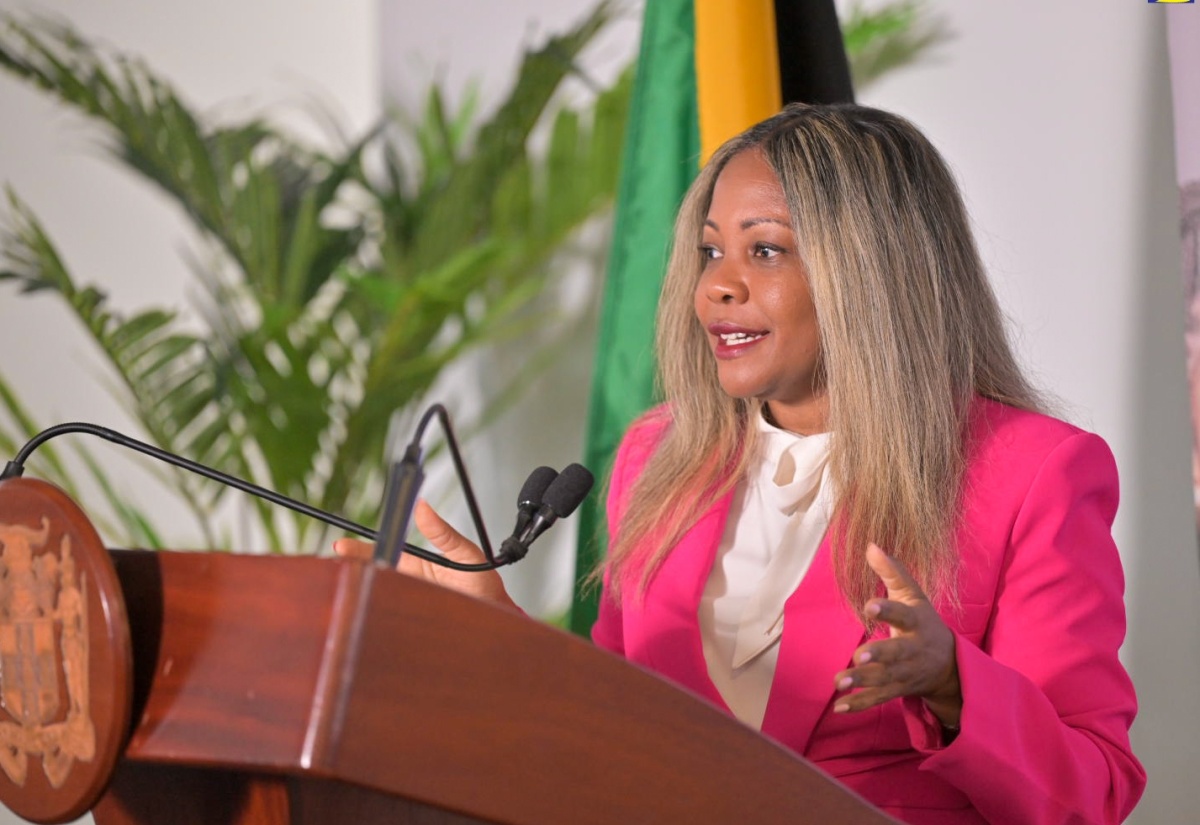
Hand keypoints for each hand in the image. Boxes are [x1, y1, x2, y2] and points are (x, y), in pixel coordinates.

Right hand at [333, 499, 517, 610]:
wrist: (500, 623)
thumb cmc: (484, 590)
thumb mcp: (466, 556)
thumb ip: (444, 535)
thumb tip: (422, 506)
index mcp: (416, 565)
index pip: (381, 554)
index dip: (359, 551)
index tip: (341, 547)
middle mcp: (408, 585)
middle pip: (372, 576)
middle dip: (350, 571)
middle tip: (333, 567)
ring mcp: (408, 605)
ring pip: (376, 598)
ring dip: (358, 593)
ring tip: (341, 587)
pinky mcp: (411, 626)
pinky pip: (387, 622)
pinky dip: (373, 617)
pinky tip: (361, 615)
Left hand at [832, 544, 960, 727]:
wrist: (950, 665)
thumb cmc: (923, 622)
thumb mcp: (913, 595)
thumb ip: (892, 572)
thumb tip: (870, 545)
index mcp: (916, 622)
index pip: (903, 615)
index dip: (888, 610)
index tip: (869, 606)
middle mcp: (913, 650)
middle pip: (897, 653)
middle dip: (879, 655)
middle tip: (858, 656)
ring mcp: (906, 673)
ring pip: (885, 679)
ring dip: (862, 682)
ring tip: (839, 681)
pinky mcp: (897, 690)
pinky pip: (879, 699)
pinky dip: (859, 704)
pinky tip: (839, 706)